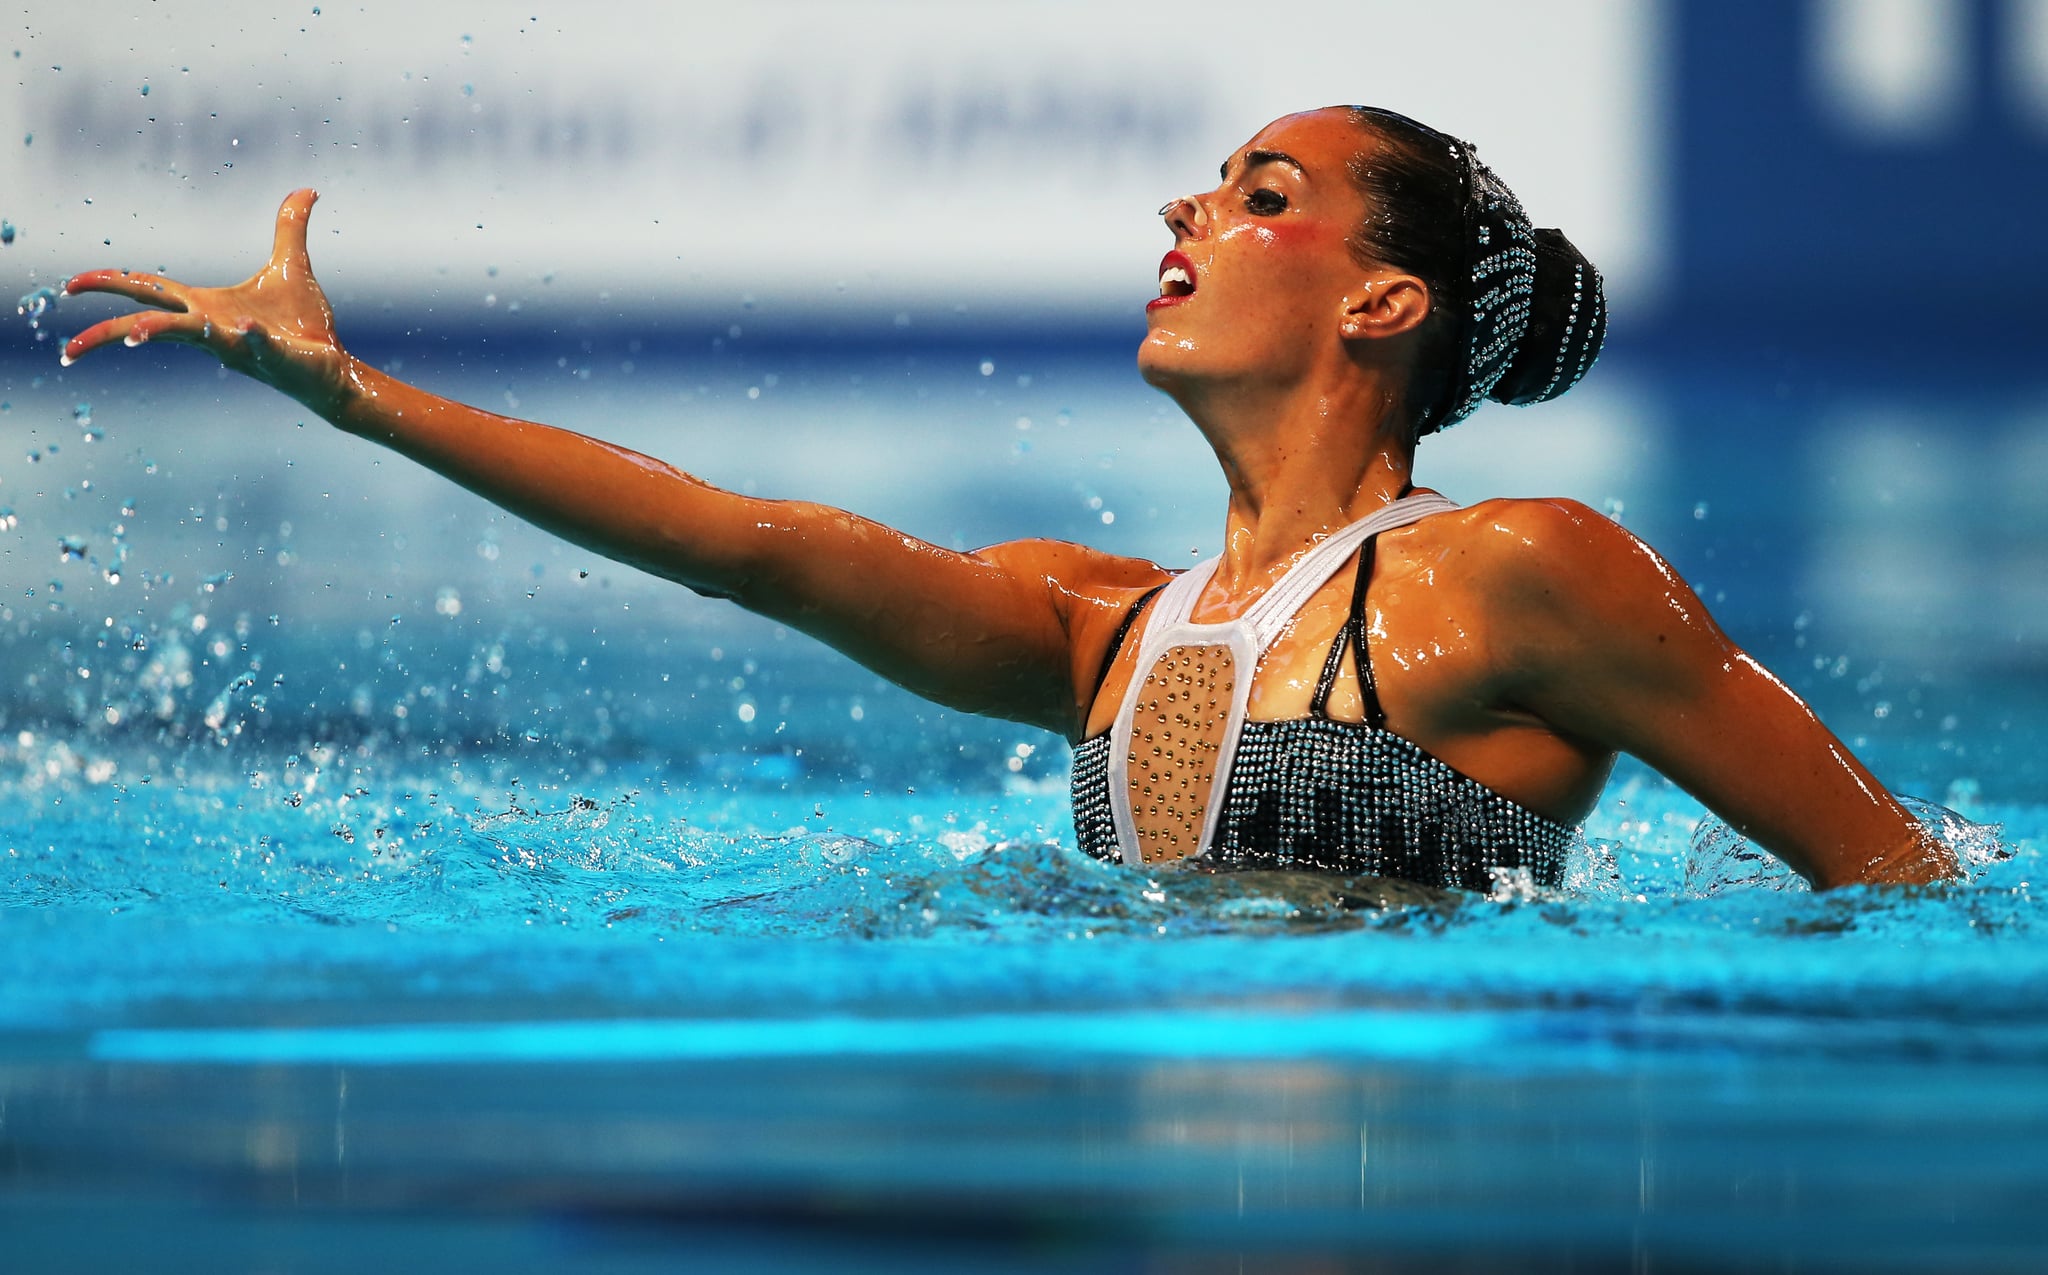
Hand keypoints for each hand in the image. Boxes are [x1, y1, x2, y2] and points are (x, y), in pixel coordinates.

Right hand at [62, 189, 352, 411]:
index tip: (71, 284)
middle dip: (109, 330)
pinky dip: (252, 335)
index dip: (111, 282)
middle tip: (70, 347)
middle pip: (149, 323)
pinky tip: (246, 326)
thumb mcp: (291, 266)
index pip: (148, 291)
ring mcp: (240, 344)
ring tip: (133, 334)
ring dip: (163, 333)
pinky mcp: (274, 356)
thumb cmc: (303, 324)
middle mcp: (212, 329)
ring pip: (192, 338)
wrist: (334, 366)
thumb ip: (290, 227)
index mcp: (206, 307)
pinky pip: (257, 343)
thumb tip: (306, 189)